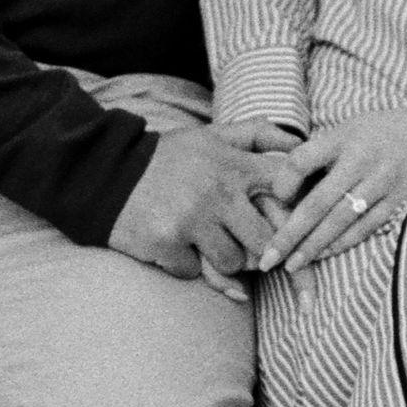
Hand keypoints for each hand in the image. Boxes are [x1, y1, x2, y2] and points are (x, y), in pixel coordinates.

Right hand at [109, 128, 283, 296]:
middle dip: (258, 251)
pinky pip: (193, 272)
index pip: (287, 192)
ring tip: (203, 242)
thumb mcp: (212, 136)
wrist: (105, 171)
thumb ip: (258, 135)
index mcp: (234, 165)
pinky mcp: (166, 242)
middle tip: (243, 245)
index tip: (286, 223)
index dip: (294, 213)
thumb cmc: (168, 157)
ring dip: (221, 260)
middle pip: (265, 243)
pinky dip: (185, 264)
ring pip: (232, 263)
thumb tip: (300, 142)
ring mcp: (192, 219)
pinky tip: (172, 245)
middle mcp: (217, 191)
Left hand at [259, 95, 406, 275]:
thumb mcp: (346, 128)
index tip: (272, 197)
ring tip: (291, 265)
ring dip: (314, 246)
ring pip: (341, 221)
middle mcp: (361, 160)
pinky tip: (323, 255)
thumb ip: (318, 153)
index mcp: (342, 137)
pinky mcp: (396, 199)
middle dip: (290, 233)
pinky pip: (365, 227)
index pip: (303, 160)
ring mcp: (381, 182)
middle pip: (319, 202)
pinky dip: (343, 243)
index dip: (283, 181)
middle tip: (267, 257)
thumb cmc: (378, 129)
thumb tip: (281, 186)